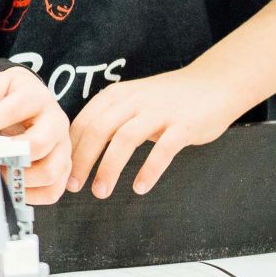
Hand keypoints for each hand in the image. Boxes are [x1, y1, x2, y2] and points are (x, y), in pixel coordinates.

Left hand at [0, 66, 71, 203]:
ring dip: (17, 179)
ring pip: (48, 173)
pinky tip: (10, 186)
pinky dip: (30, 196)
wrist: (37, 101)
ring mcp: (63, 148)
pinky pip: (52, 191)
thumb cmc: (16, 95)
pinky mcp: (64, 169)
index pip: (14, 109)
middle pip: (37, 145)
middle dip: (6, 156)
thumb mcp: (2, 83)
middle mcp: (56, 123)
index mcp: (38, 99)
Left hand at [68, 67, 234, 197]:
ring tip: (101, 192)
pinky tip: (140, 187)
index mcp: (117, 95)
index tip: (63, 170)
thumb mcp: (133, 101)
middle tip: (73, 186)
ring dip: (109, 167)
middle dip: (83, 159)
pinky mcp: (183, 125)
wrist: (213, 84)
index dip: (71, 147)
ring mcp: (158, 112)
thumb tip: (81, 148)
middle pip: (98, 129)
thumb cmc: (168, 99)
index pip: (84, 120)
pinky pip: (163, 150)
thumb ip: (111, 118)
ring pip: (125, 139)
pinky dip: (149, 170)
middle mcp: (134, 100)